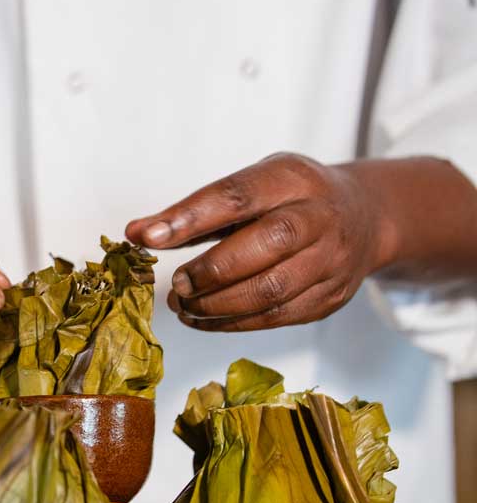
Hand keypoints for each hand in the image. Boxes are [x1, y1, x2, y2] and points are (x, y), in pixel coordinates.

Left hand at [125, 152, 391, 331]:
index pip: (236, 196)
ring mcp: (331, 260)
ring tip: (184, 305)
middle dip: (209, 271)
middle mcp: (320, 217)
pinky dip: (232, 323)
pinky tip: (204, 318)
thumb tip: (136, 234)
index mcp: (292, 179)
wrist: (366, 216)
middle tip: (176, 285)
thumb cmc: (292, 199)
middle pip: (264, 246)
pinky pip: (276, 317)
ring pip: (271, 290)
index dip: (188, 218)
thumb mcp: (252, 186)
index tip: (147, 236)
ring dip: (216, 305)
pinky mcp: (330, 297)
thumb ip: (196, 211)